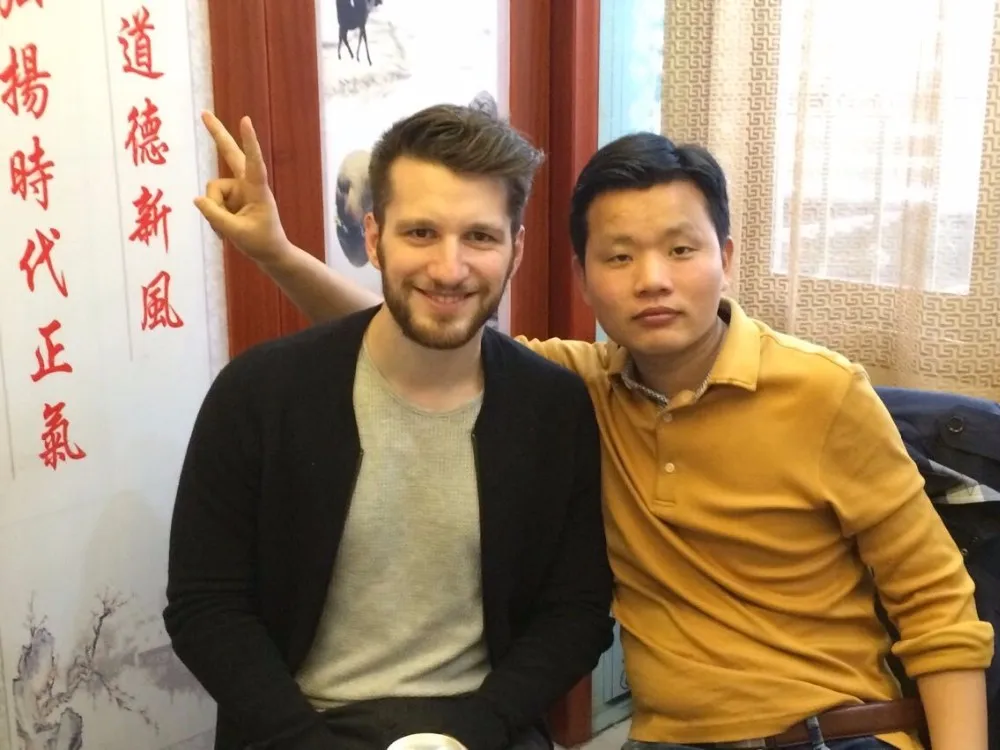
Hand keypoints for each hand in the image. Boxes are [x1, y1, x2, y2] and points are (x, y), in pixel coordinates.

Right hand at [194, 111, 288, 264]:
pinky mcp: (230, 198)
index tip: (245, 120)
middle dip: (217, 134)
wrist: (270, 253)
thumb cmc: (262, 242)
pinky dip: (214, 217)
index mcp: (258, 189)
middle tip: (203, 113)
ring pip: (212, 192)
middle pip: (230, 154)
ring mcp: (237, 190)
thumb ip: (215, 216)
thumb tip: (197, 199)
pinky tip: (223, 231)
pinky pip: (212, 202)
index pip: (254, 162)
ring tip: (227, 230)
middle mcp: (247, 184)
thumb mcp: (237, 232)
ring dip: (215, 212)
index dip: (249, 141)